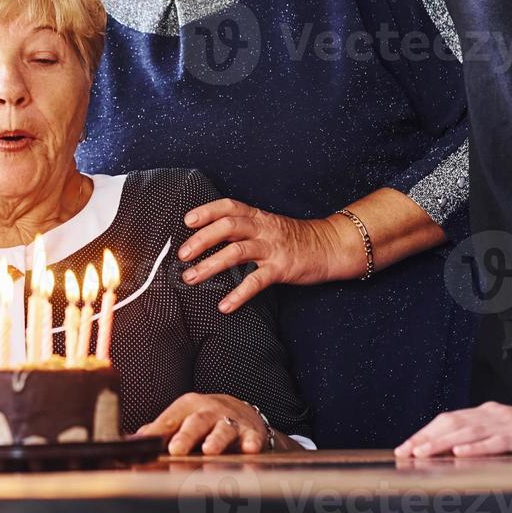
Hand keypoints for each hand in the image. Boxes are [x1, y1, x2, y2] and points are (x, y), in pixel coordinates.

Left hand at [136, 393, 283, 455]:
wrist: (243, 413)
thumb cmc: (204, 419)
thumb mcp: (182, 419)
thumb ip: (159, 430)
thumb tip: (130, 440)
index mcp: (188, 407)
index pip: (171, 418)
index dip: (158, 430)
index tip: (148, 441)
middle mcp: (209, 411)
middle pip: (196, 422)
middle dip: (186, 435)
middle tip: (176, 449)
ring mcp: (231, 421)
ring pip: (223, 429)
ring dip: (216, 439)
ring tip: (209, 450)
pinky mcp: (251, 432)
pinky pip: (252, 437)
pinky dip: (251, 443)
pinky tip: (249, 449)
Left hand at [178, 199, 361, 310]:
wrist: (330, 246)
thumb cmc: (294, 238)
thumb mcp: (268, 226)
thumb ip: (244, 228)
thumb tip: (211, 237)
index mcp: (258, 216)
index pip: (229, 206)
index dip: (207, 211)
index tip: (187, 220)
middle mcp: (263, 229)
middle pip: (228, 226)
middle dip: (201, 239)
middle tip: (182, 254)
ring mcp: (272, 248)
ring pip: (236, 252)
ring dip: (210, 265)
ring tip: (190, 278)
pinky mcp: (281, 268)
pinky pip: (256, 281)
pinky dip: (238, 294)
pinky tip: (225, 306)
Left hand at [394, 402, 511, 458]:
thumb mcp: (503, 433)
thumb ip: (480, 438)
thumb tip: (447, 454)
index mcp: (485, 413)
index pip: (448, 420)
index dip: (425, 433)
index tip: (404, 448)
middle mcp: (493, 414)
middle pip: (453, 423)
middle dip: (426, 439)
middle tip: (406, 452)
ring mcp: (510, 423)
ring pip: (470, 431)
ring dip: (444, 443)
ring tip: (423, 453)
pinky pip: (499, 441)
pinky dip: (479, 447)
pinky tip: (462, 453)